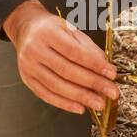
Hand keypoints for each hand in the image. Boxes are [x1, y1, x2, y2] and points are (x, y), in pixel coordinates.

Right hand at [3, 0, 118, 114]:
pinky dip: (64, 104)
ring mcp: (29, 65)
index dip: (94, 65)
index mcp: (47, 33)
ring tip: (99, 103)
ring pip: (57, 85)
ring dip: (81, 97)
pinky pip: (46, 95)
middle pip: (67, 71)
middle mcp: (35, 49)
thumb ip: (87, 47)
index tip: (111, 74)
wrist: (25, 28)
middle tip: (111, 92)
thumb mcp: (70, 29)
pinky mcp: (27, 78)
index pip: (74, 52)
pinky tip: (80, 107)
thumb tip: (104, 67)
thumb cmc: (51, 29)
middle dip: (93, 84)